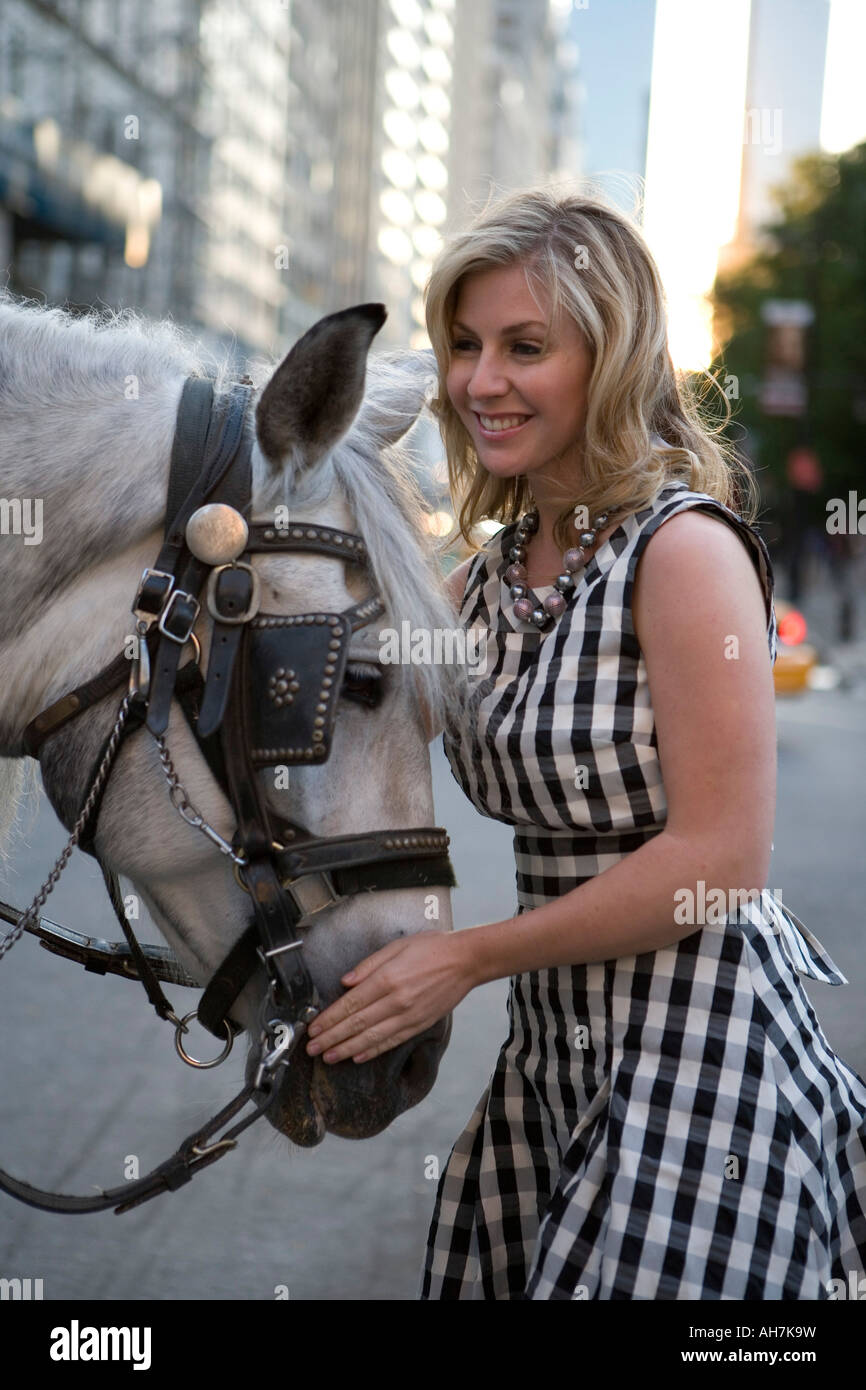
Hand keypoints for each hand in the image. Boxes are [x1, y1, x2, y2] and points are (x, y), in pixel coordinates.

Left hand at [304, 929, 472, 1063]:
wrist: (466, 961)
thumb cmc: (432, 948)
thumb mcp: (396, 946)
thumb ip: (368, 965)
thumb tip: (345, 982)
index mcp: (388, 979)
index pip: (351, 1004)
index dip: (329, 1018)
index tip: (313, 1028)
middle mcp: (397, 1001)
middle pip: (356, 1024)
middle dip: (331, 1038)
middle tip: (312, 1048)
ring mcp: (409, 1016)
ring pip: (371, 1038)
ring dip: (347, 1049)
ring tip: (329, 1056)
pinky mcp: (419, 1024)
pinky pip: (392, 1041)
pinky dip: (373, 1051)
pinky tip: (358, 1056)